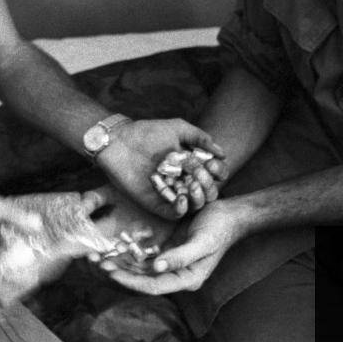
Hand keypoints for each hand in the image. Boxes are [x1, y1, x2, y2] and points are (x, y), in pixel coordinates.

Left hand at [99, 119, 226, 218]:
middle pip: (207, 191)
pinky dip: (181, 209)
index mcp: (191, 165)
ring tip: (192, 185)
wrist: (120, 141)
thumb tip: (222, 153)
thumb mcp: (178, 129)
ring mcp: (171, 193)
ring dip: (198, 197)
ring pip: (194, 204)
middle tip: (200, 173)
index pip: (213, 174)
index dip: (218, 171)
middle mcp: (184, 180)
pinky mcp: (156, 203)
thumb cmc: (148, 132)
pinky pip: (173, 213)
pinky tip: (182, 198)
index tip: (213, 164)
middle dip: (209, 184)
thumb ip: (200, 138)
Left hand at [100, 199, 248, 294]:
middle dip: (121, 272)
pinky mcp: (167, 250)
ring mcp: (171, 262)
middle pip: (144, 278)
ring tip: (99, 256)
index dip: (132, 281)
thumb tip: (157, 268)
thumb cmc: (219, 228)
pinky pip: (145, 254)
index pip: (155, 286)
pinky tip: (114, 246)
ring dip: (121, 262)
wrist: (229, 214)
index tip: (112, 273)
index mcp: (187, 279)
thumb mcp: (203, 242)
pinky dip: (129, 252)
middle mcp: (177, 274)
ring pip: (141, 267)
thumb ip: (181, 257)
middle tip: (97, 263)